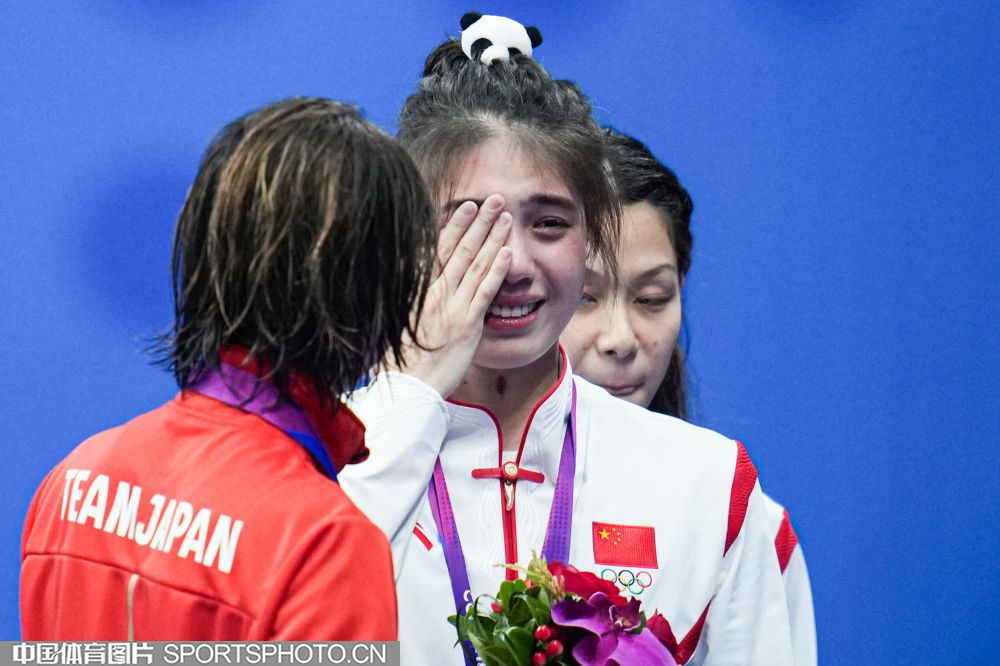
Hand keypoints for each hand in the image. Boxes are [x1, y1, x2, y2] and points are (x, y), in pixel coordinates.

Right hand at [397, 194, 511, 396]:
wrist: (405, 388)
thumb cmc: (397, 362)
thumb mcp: (394, 323)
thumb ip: (406, 301)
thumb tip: (408, 285)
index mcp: (416, 290)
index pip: (436, 251)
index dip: (452, 227)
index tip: (463, 207)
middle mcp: (434, 293)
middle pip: (458, 249)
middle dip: (477, 222)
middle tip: (492, 199)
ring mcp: (452, 307)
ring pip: (475, 265)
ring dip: (491, 238)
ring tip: (505, 216)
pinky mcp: (467, 325)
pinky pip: (484, 293)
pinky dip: (496, 270)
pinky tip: (507, 252)